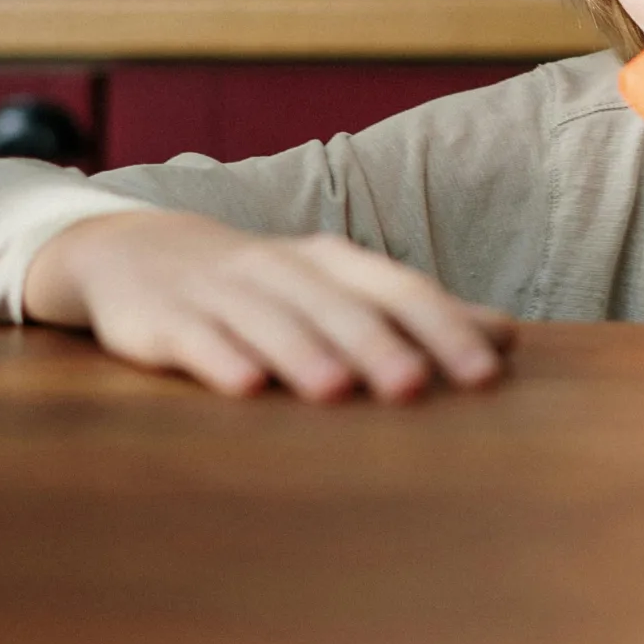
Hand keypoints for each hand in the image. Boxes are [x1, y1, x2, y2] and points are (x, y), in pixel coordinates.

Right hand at [24, 212, 516, 401]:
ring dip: (303, 352)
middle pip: (337, 306)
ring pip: (268, 320)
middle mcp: (281, 270)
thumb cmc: (263, 286)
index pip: (399, 290)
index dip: (444, 328)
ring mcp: (218, 292)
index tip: (487, 375)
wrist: (135, 252)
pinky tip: (244, 385)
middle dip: (377, 345)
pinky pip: (194, 337)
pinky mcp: (161, 319)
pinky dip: (219, 358)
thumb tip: (509, 338)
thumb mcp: (338, 289)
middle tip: (414, 387)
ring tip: (335, 391)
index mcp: (331, 263)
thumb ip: (417, 314)